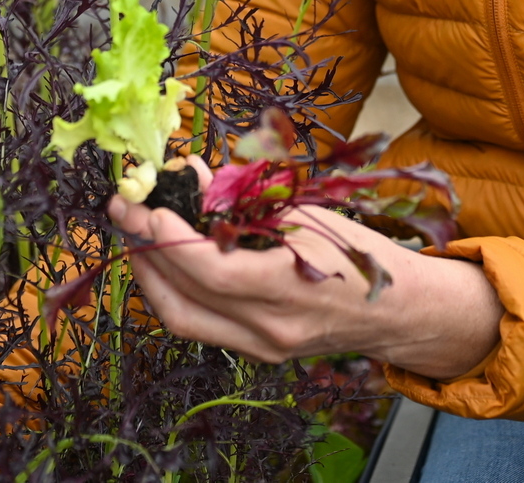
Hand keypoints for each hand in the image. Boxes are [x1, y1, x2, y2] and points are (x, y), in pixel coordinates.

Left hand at [107, 160, 503, 379]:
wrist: (400, 311)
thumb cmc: (358, 251)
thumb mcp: (306, 212)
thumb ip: (243, 197)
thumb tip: (187, 173)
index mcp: (291, 286)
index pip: (210, 271)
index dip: (168, 239)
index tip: (144, 206)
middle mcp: (271, 326)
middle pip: (184, 298)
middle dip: (144, 250)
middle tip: (122, 209)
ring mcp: (262, 346)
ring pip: (182, 318)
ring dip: (149, 274)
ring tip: (134, 234)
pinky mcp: (257, 351)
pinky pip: (199, 323)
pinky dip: (173, 290)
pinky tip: (164, 259)